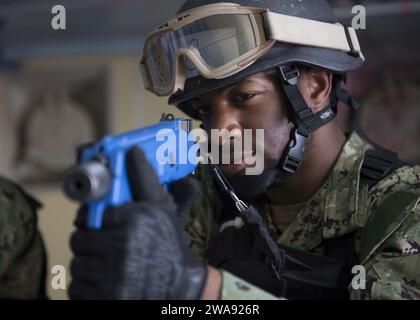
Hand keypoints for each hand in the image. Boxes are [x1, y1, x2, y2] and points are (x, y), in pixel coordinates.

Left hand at [69, 147, 205, 299]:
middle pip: (79, 239)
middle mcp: (121, 246)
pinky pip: (76, 287)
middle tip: (109, 248)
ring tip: (112, 267)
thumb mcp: (162, 210)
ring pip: (77, 264)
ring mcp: (110, 276)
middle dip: (91, 243)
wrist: (180, 289)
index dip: (91, 220)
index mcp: (133, 220)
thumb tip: (133, 151)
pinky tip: (108, 283)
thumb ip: (145, 180)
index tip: (99, 224)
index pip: (88, 215)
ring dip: (90, 266)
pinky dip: (88, 287)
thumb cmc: (169, 248)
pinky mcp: (101, 297)